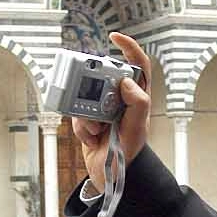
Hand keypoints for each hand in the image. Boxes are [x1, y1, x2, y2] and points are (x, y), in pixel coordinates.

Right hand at [72, 32, 151, 191]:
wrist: (111, 178)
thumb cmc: (129, 155)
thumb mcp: (136, 130)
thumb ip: (138, 104)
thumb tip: (128, 81)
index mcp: (138, 98)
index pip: (138, 65)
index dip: (129, 47)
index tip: (114, 37)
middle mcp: (121, 100)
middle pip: (103, 79)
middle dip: (95, 93)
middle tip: (96, 108)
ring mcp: (104, 110)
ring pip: (86, 97)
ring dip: (87, 117)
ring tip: (97, 131)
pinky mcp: (89, 121)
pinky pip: (77, 115)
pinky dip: (82, 128)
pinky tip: (91, 139)